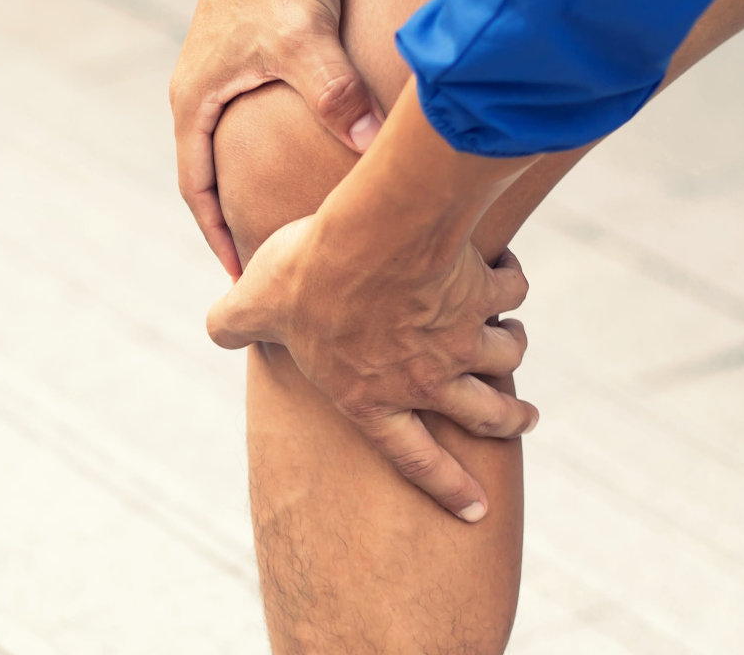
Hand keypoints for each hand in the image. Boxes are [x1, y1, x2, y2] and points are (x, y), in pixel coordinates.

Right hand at [170, 0, 383, 277]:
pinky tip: (318, 164)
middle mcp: (206, 92)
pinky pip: (262, 120)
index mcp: (197, 102)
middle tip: (273, 268)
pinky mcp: (258, 53)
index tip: (241, 281)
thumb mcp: (304, 39)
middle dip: (240, 222)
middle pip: (214, 177)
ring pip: (239, 148)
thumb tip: (371, 146)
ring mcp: (230, 72)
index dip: (219, 238)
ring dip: (258, 187)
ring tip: (296, 227)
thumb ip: (335, 95)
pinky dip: (279, 151)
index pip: (197, 191)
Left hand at [205, 211, 538, 521]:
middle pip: (485, 416)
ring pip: (506, 358)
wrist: (376, 232)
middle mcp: (427, 378)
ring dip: (513, 351)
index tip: (477, 510)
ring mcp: (461, 337)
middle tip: (525, 421)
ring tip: (513, 342)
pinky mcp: (483, 293)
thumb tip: (217, 325)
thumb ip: (233, 322)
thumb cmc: (311, 272)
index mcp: (373, 396)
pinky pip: (509, 294)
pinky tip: (502, 274)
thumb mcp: (255, 301)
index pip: (414, 458)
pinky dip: (510, 284)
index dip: (448, 487)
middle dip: (511, 422)